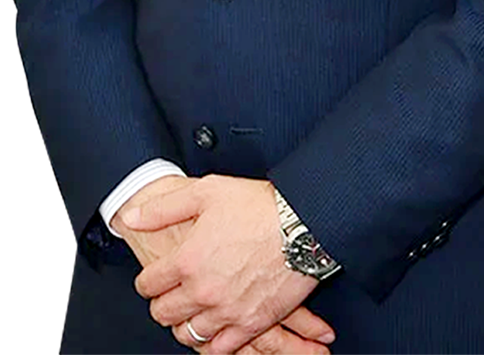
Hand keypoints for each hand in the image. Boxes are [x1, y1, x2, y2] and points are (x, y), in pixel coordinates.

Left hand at [122, 174, 333, 353]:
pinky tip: (213, 329)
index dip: (147, 280)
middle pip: (164, 314)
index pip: (148, 284)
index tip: (153, 277)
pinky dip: (212, 343)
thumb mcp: (206, 192)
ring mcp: (227, 311)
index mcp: (187, 260)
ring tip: (190, 311)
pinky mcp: (251, 323)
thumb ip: (163, 209)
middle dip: (162, 303)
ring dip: (184, 324)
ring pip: (188, 335)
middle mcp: (203, 291)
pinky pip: (220, 349)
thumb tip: (132, 217)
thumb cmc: (258, 205)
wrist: (303, 223)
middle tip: (169, 294)